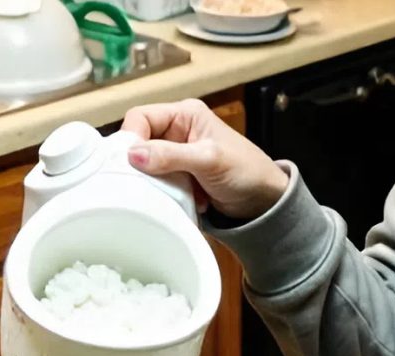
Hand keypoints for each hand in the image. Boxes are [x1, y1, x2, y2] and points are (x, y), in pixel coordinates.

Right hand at [121, 99, 289, 218]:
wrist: (264, 202)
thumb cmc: (246, 172)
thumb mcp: (209, 160)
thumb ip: (171, 156)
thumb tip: (133, 154)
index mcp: (184, 114)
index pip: (141, 117)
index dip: (131, 138)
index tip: (129, 163)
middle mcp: (177, 131)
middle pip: (138, 142)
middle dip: (140, 164)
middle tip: (146, 183)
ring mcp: (176, 155)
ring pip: (145, 165)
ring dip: (154, 182)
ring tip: (171, 192)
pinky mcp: (178, 176)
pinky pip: (157, 182)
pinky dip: (165, 193)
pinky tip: (182, 199)